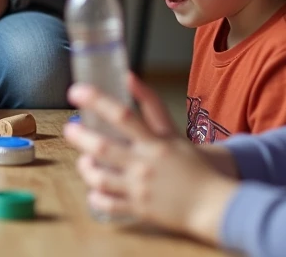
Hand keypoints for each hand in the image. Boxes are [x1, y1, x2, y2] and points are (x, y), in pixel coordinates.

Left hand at [63, 74, 239, 242]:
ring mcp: (140, 189)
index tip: (75, 91)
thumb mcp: (172, 132)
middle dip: (80, 136)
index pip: (122, 115)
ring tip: (84, 160)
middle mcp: (145, 164)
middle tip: (71, 128)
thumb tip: (127, 76)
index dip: (96, 100)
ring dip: (85, 168)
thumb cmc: (192, 166)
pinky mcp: (138, 210)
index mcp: (154, 142)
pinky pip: (108, 204)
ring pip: (100, 178)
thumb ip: (150, 105)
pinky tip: (93, 188)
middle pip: (104, 148)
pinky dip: (95, 196)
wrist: (214, 205)